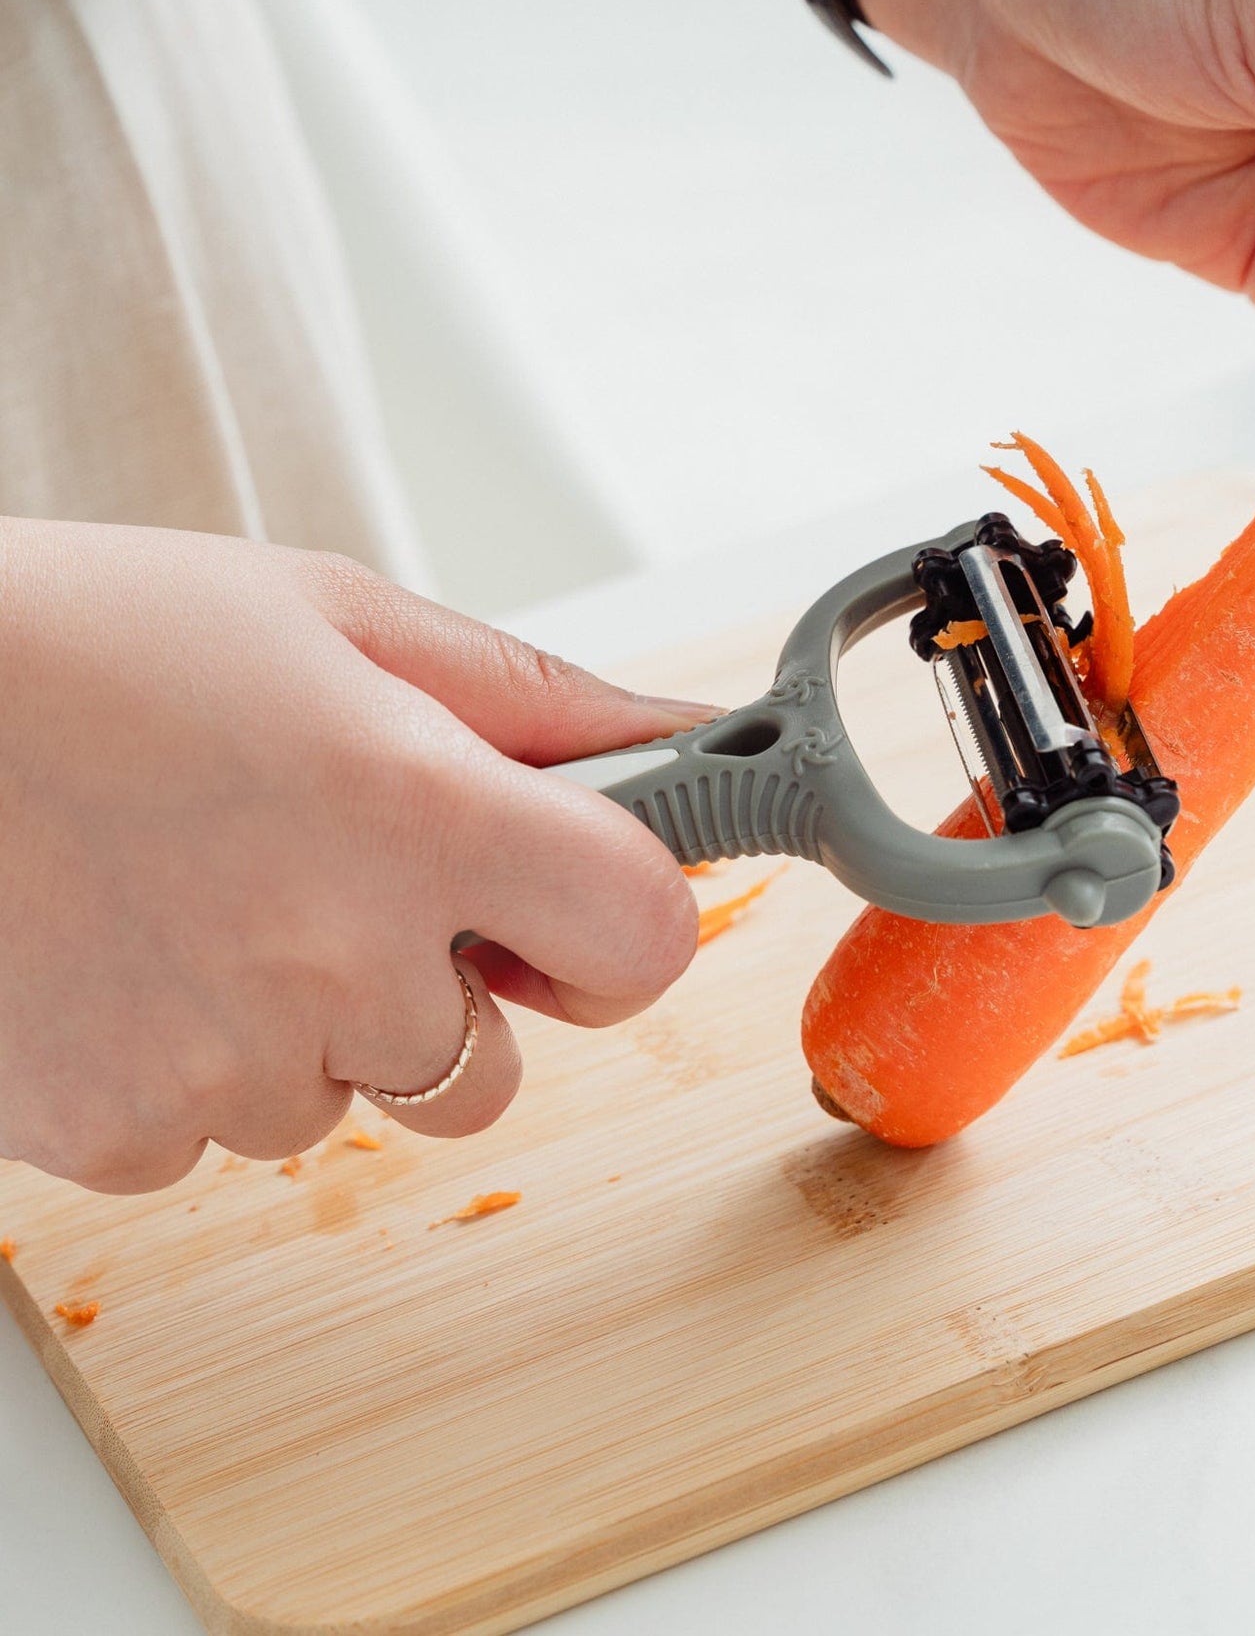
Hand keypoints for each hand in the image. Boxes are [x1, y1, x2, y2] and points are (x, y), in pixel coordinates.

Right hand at [0, 521, 707, 1192]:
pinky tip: (134, 951)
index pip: (643, 939)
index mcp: (419, 814)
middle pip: (490, 1063)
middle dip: (446, 989)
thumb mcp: (332, 616)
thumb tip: (673, 737)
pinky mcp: (114, 1134)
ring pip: (349, 1099)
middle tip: (339, 876)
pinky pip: (221, 1133)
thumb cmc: (87, 642)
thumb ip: (528, 697)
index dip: (625, 925)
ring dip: (312, 1023)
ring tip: (207, 892)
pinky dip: (197, 1062)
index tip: (576, 897)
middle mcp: (337, 960)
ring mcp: (222, 1064)